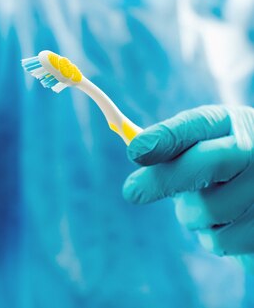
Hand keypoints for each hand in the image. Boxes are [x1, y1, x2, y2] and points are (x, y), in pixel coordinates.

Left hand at [123, 105, 253, 269]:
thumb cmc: (223, 156)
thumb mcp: (204, 138)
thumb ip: (172, 140)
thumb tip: (135, 151)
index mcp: (233, 123)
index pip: (198, 124)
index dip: (165, 138)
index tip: (134, 152)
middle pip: (202, 167)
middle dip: (159, 181)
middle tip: (131, 191)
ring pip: (204, 210)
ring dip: (188, 213)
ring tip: (204, 202)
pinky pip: (219, 241)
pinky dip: (210, 235)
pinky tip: (224, 221)